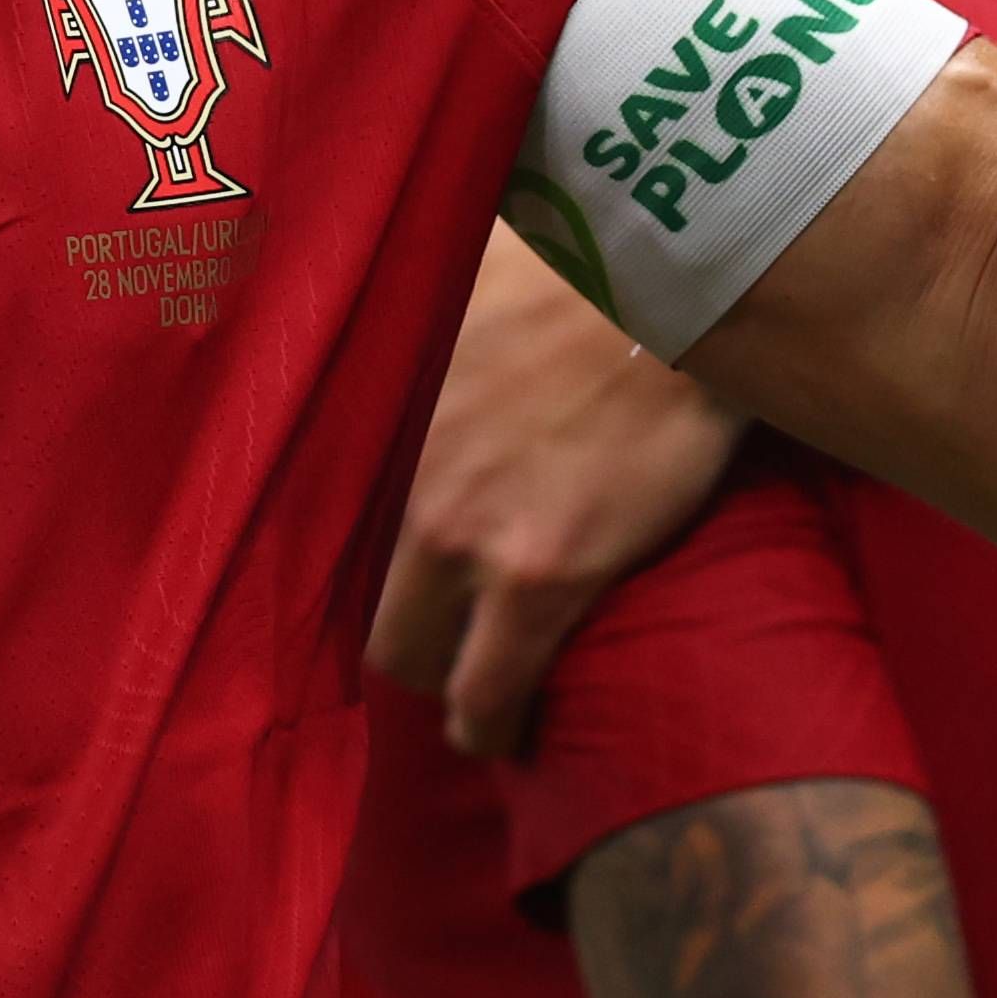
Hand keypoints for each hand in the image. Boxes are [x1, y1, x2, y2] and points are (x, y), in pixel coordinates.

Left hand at [368, 232, 741, 756]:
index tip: (372, 579)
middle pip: (363, 604)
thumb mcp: (461, 273)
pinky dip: (492, 723)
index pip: (323, 526)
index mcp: (382, 416)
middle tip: (432, 639)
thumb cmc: (575, 262)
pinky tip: (500, 734)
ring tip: (467, 694)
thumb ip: (420, 310)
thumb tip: (376, 299)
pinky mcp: (545, 579)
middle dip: (396, 635)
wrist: (673, 290)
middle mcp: (406, 487)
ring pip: (417, 661)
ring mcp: (470, 541)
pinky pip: (493, 690)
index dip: (347, 566)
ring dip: (440, 684)